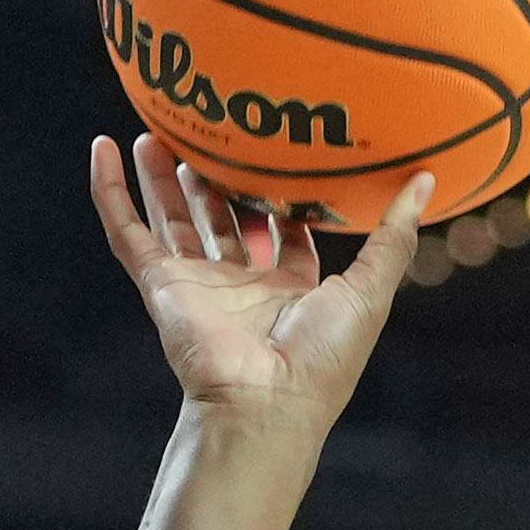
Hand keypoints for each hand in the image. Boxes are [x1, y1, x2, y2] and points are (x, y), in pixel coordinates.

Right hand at [88, 136, 428, 429]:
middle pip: (223, 219)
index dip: (285, 198)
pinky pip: (126, 231)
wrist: (265, 401)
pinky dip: (110, 191)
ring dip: (163, 176)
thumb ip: (394, 235)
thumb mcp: (372, 289)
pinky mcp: (161, 285)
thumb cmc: (323, 358)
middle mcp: (240, 286)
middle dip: (217, 179)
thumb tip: (427, 182)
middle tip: (214, 130)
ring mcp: (196, 284)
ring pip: (172, 217)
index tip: (286, 155)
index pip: (285, 235)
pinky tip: (102, 149)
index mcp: (290, 291)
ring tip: (159, 128)